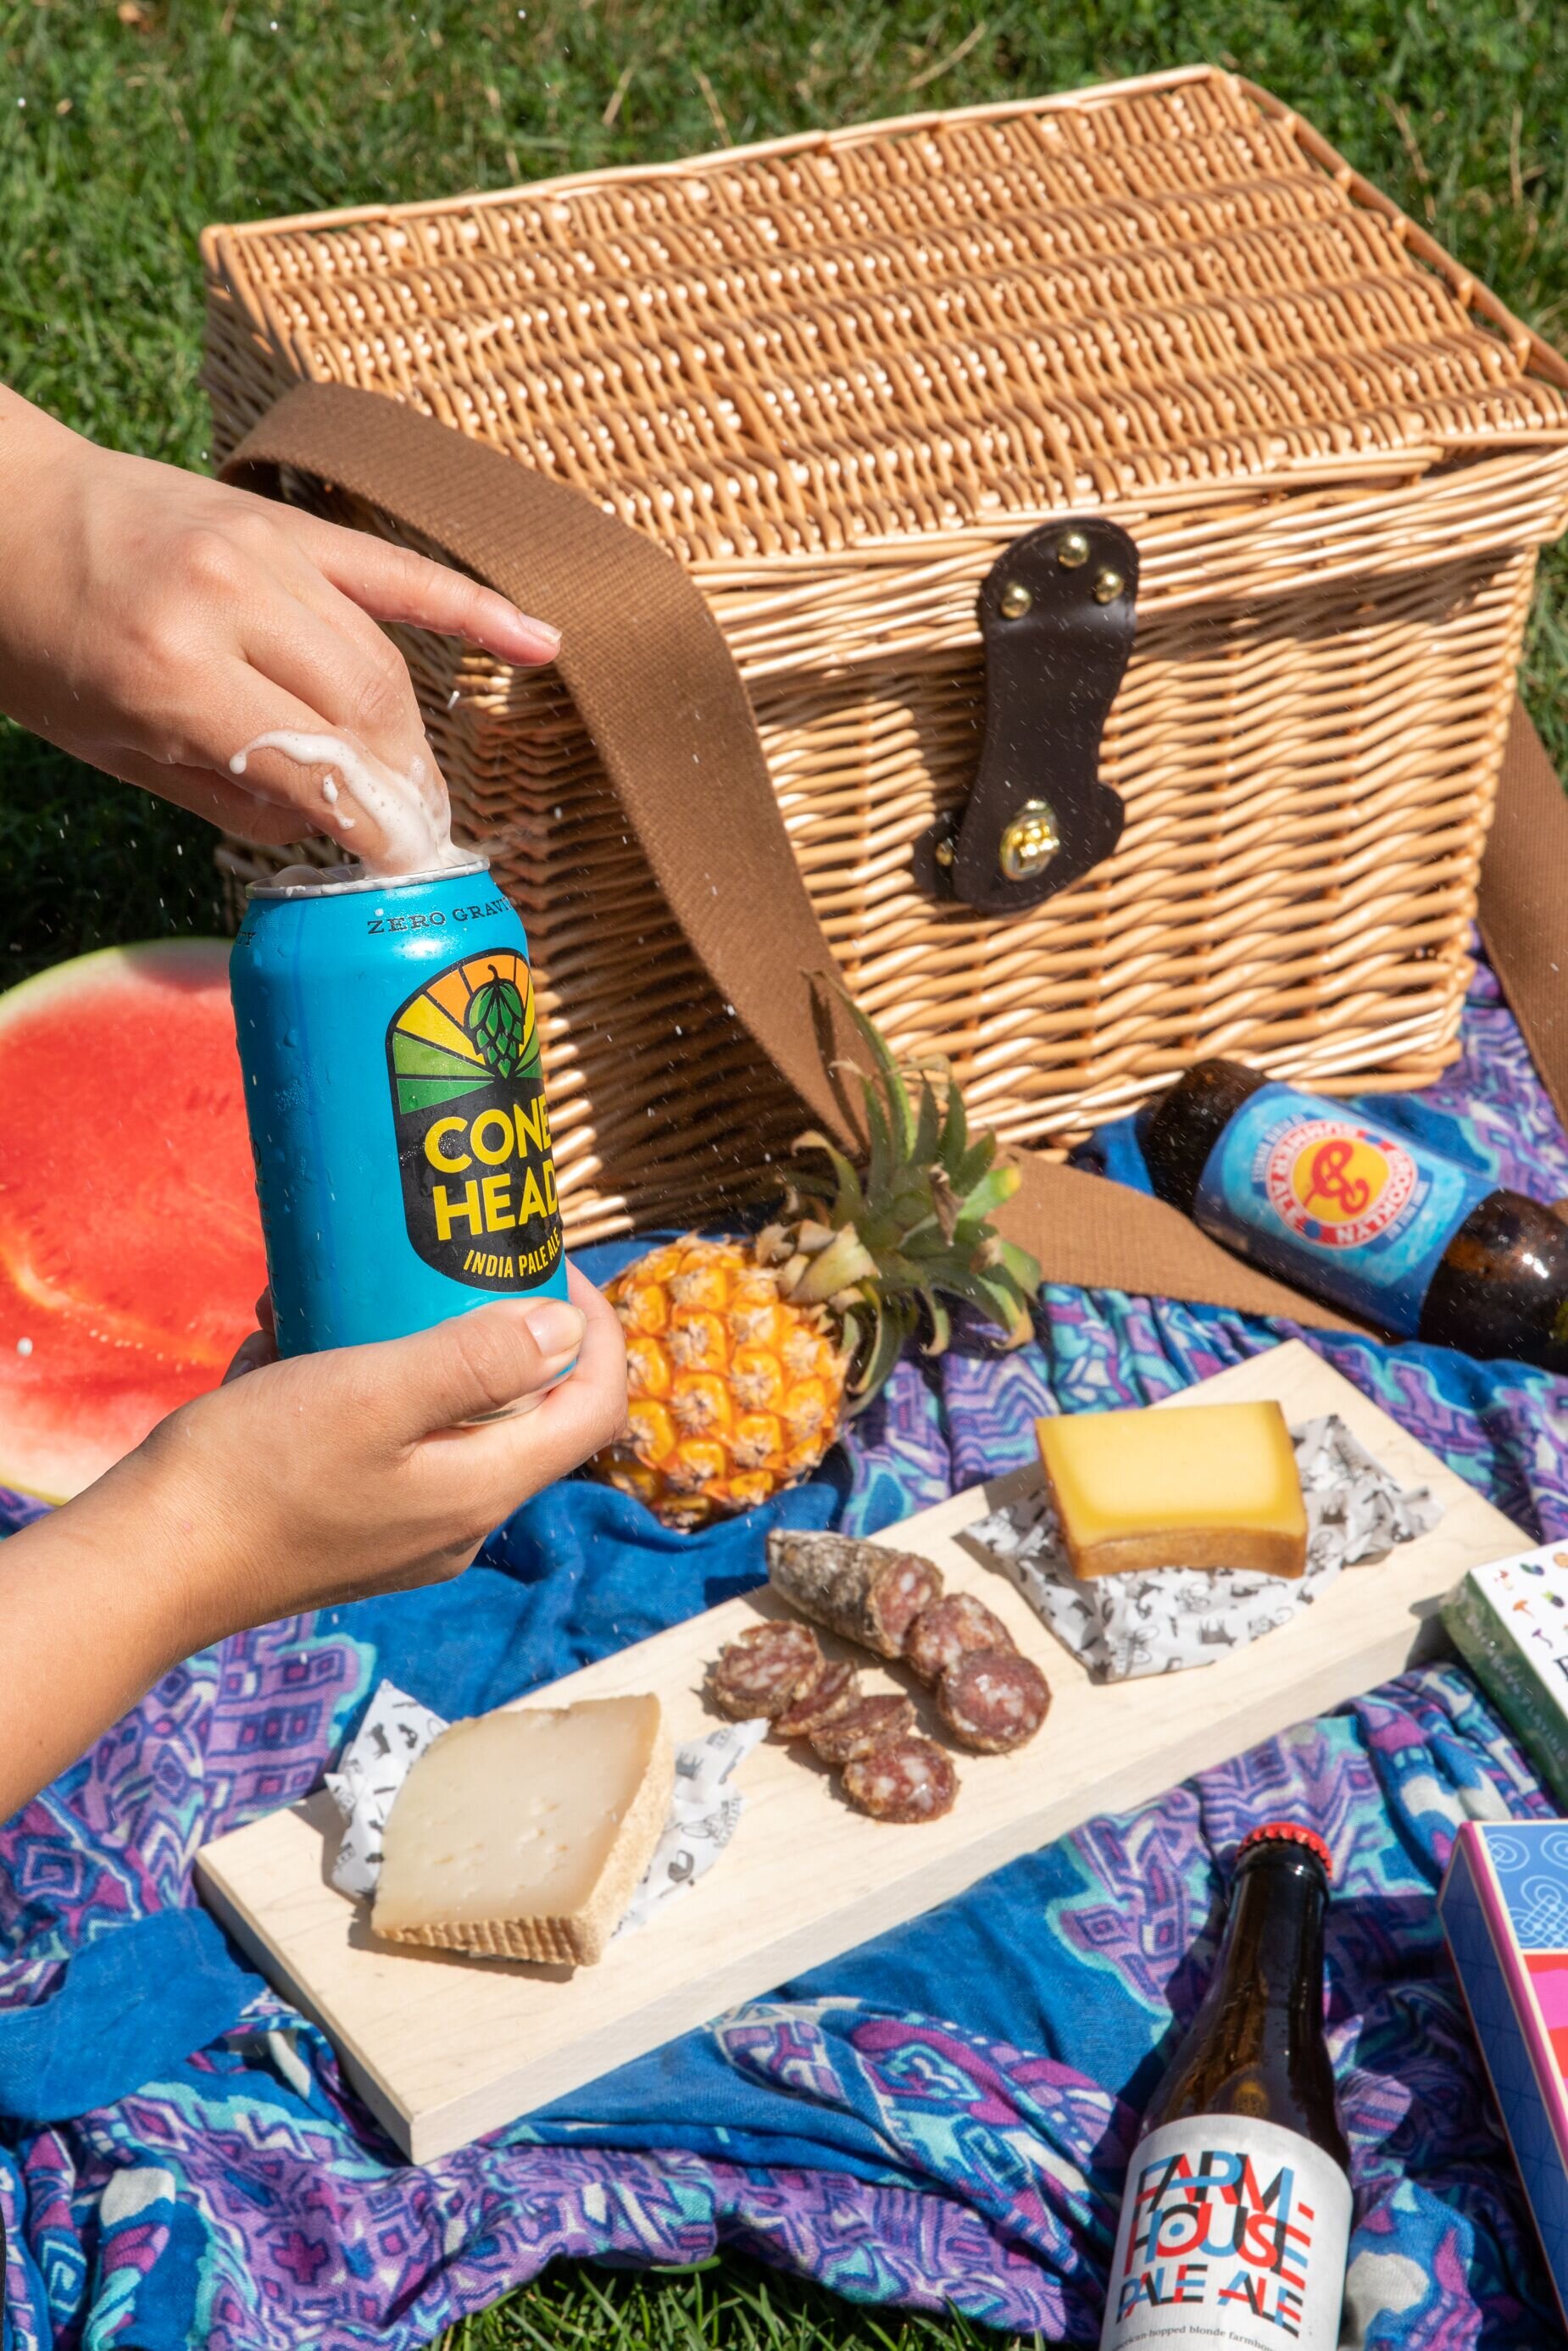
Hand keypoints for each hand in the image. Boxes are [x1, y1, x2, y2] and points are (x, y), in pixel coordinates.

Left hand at [0, 386, 558, 864]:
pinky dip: (472, 609)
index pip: (319, 766)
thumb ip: (228, 794)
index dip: (373, 827)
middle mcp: (229, 600)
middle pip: (368, 711)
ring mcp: (266, 548)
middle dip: (403, 787)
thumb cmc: (35, 638)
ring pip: (383, 659)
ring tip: (416, 789)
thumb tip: (331, 834)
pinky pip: (398, 571)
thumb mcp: (109, 746)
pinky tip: (541, 645)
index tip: (402, 873)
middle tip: (414, 839)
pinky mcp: (288, 520)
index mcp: (172, 671)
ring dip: (411, 734)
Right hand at [120, 1262, 626, 1641]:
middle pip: (524, 1410)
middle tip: (443, 1264)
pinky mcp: (348, 1526)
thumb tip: (565, 1327)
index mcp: (481, 1492)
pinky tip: (291, 1345)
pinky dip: (355, 1383)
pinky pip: (383, 1440)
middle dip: (494, 1326)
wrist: (144, 1566)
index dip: (595, 1330)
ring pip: (444, 1418)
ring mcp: (402, 1530)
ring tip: (345, 1296)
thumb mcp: (371, 1395)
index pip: (592, 1407)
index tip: (552, 1265)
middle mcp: (457, 1521)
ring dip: (410, 1348)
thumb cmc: (253, 1477)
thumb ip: (476, 1361)